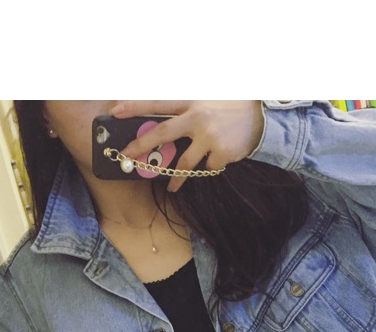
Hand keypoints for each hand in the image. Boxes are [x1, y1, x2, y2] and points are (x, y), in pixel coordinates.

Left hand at [113, 101, 263, 191]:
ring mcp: (208, 137)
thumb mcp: (207, 99)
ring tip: (172, 188)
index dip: (135, 107)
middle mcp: (196, 118)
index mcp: (191, 102)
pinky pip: (207, 168)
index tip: (114, 111)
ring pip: (184, 163)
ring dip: (176, 179)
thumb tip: (163, 122)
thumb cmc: (231, 108)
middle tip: (125, 157)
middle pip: (162, 134)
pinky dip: (210, 167)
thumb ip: (187, 108)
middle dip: (141, 147)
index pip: (157, 103)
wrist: (262, 118)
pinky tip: (219, 158)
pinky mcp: (220, 153)